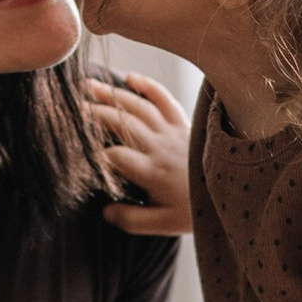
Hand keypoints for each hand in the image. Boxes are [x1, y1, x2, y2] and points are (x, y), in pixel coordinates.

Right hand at [86, 68, 192, 236]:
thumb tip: (105, 211)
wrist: (230, 195)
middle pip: (122, 123)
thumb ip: (131, 219)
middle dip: (95, 113)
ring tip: (88, 85)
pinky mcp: (183, 123)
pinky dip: (148, 85)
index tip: (75, 151)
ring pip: (139, 107)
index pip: (115, 156)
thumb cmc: (193, 211)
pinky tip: (129, 77)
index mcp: (152, 171)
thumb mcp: (162, 224)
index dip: (93, 153)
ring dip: (112, 94)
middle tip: (71, 107)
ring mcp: (172, 131)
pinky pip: (165, 98)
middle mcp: (160, 146)